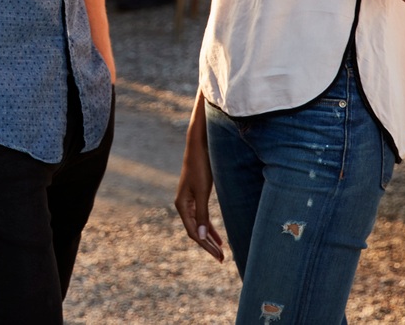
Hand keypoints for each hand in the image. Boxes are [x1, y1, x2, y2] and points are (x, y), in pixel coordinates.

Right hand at [174, 97, 225, 261]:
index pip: (193, 232)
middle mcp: (183, 204)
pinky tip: (217, 236)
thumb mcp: (202, 191)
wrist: (199, 145)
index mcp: (182, 205)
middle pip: (195, 231)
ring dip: (209, 238)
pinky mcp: (196, 195)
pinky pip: (201, 217)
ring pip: (198, 225)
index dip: (206, 245)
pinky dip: (208, 227)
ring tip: (221, 252)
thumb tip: (199, 236)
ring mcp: (189, 200)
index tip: (219, 256)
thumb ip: (201, 214)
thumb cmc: (200, 166)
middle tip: (222, 259)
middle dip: (208, 246)